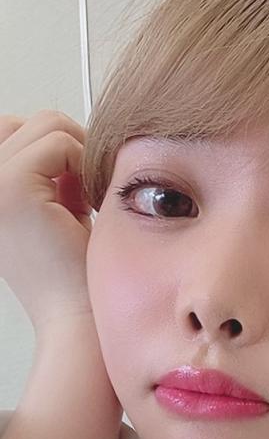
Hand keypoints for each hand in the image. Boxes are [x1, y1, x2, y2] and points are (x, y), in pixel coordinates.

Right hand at [0, 110, 93, 330]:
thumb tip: (66, 133)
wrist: (75, 317)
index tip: (77, 187)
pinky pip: (60, 142)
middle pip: (30, 121)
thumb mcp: (57, 207)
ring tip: (87, 197)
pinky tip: (88, 202)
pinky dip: (85, 164)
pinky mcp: (9, 187)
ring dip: (80, 155)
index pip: (14, 130)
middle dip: (71, 147)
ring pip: (47, 124)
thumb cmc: (73, 272)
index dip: (56, 150)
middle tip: (88, 191)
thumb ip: (53, 171)